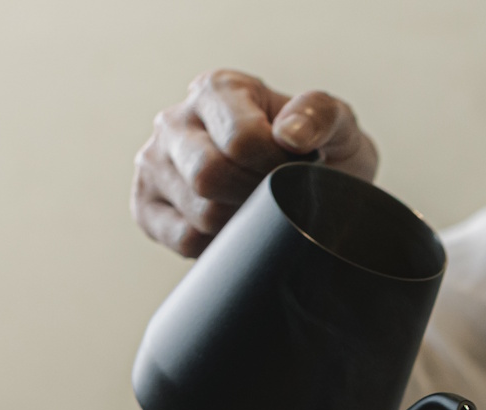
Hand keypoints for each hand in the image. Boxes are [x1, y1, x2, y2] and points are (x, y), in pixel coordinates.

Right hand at [132, 69, 379, 256]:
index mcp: (218, 90)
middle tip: (279, 196)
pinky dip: (220, 244)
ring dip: (241, 222)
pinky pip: (183, 239)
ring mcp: (154, 164)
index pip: (241, 139)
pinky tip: (236, 227)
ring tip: (259, 208)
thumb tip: (289, 134)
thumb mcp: (337, 126)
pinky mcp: (147, 206)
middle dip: (255, 197)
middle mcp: (175, 121)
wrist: (310, 186)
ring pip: (197, 211)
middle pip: (208, 175)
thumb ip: (321, 114)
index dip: (277, 167)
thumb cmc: (319, 150)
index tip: (296, 170)